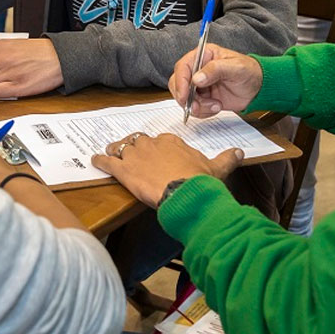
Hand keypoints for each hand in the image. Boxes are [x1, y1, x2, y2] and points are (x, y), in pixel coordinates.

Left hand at [92, 132, 243, 206]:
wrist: (186, 193)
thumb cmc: (200, 181)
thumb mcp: (217, 168)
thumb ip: (227, 158)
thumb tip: (241, 152)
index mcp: (172, 141)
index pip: (160, 139)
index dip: (156, 148)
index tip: (156, 154)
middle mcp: (152, 143)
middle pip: (138, 140)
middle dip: (134, 147)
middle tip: (132, 155)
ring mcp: (136, 155)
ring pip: (121, 148)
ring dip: (115, 151)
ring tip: (110, 153)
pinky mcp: (124, 170)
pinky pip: (107, 162)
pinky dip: (100, 161)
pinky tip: (94, 161)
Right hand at [170, 44, 262, 118]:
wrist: (259, 88)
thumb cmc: (250, 72)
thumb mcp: (235, 67)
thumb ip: (215, 70)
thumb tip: (197, 78)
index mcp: (204, 56)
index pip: (182, 67)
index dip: (180, 82)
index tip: (184, 96)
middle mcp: (198, 70)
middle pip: (178, 83)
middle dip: (185, 97)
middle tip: (197, 106)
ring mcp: (199, 85)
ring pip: (184, 98)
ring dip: (198, 106)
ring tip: (215, 106)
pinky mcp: (203, 98)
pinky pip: (194, 108)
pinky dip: (203, 112)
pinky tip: (217, 107)